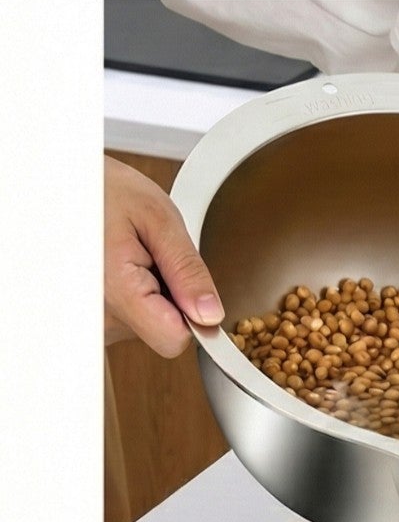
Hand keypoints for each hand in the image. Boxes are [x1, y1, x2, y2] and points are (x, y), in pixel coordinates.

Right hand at [104, 156, 222, 354]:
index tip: (188, 290)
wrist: (65, 182)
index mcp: (115, 291)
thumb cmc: (105, 191)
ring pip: (144, 328)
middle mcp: (96, 314)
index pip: (172, 339)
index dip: (192, 317)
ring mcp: (89, 319)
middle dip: (168, 300)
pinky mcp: (88, 318)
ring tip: (130, 259)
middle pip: (160, 332)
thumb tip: (210, 315)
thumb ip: (187, 270)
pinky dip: (132, 301)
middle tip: (148, 259)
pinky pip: (125, 322)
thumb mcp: (158, 219)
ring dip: (149, 298)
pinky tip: (120, 272)